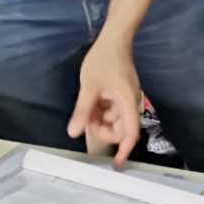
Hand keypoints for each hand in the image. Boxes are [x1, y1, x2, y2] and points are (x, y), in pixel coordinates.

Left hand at [69, 33, 142, 166]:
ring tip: (86, 109)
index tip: (116, 165)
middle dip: (103, 130)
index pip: (130, 132)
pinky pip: (112, 109)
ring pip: (114, 119)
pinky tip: (91, 102)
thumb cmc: (104, 60)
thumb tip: (73, 133)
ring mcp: (126, 97)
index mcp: (127, 102)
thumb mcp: (90, 86)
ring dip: (100, 119)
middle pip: (121, 128)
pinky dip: (101, 110)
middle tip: (87, 122)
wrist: (115, 38)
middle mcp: (130, 102)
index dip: (124, 150)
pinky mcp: (121, 93)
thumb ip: (83, 111)